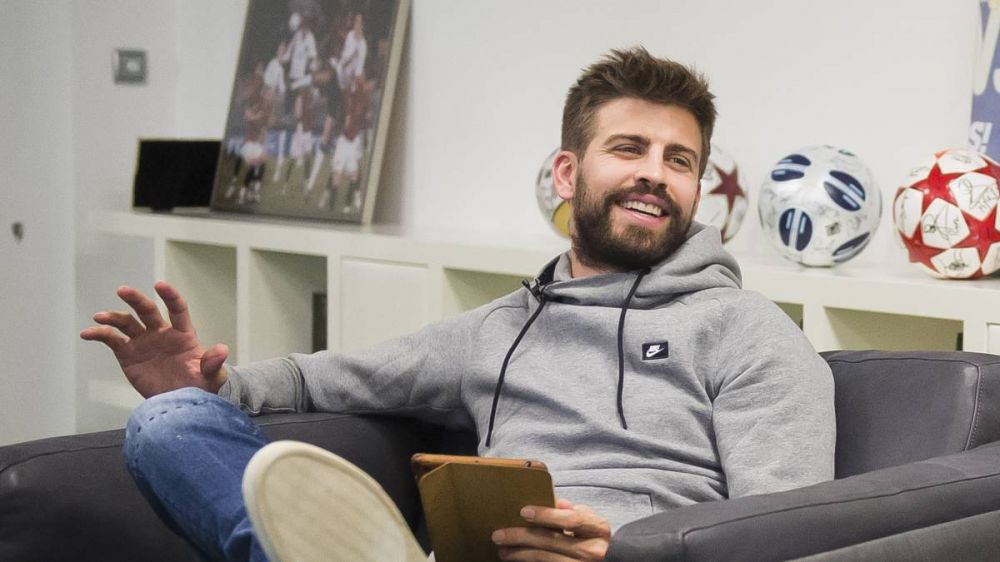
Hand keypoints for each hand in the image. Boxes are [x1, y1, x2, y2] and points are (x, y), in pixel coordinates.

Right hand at [80, 281, 228, 397]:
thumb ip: (214, 364)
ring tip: (100, 317)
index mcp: (183, 335)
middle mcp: (161, 333)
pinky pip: (112, 340)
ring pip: (127, 322)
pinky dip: (99, 334)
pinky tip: (87, 333)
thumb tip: (222, 350)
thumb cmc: (199, 388)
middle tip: (123, 290)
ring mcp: (143, 342)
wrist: (179, 404)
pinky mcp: (128, 354)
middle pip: (147, 311)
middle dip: (136, 299)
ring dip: (113, 317)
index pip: (177, 310)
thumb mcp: (211, 379)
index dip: (170, 296)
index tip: (160, 285)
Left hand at [492, 499, 610, 560]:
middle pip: (552, 541)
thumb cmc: (594, 538)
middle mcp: (594, 551)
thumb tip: (553, 501)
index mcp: (599, 529)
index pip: (572, 519)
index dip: (547, 515)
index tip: (523, 511)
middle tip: (499, 535)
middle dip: (522, 536)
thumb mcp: (589, 522)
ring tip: (502, 550)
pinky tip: (516, 560)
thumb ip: (572, 510)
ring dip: (519, 554)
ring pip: (545, 559)